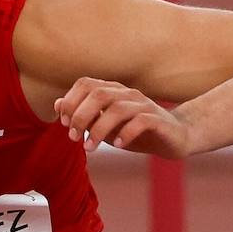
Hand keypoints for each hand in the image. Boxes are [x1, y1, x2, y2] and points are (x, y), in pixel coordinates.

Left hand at [53, 78, 190, 157]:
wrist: (174, 138)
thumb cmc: (136, 131)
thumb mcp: (106, 125)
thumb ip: (84, 115)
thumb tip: (58, 105)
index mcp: (113, 91)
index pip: (85, 83)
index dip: (71, 101)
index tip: (64, 124)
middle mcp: (128, 93)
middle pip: (98, 94)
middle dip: (81, 116)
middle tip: (74, 137)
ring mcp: (144, 105)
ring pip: (117, 109)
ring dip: (99, 130)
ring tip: (90, 148)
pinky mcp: (158, 120)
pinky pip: (140, 122)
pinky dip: (125, 134)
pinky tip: (118, 146)